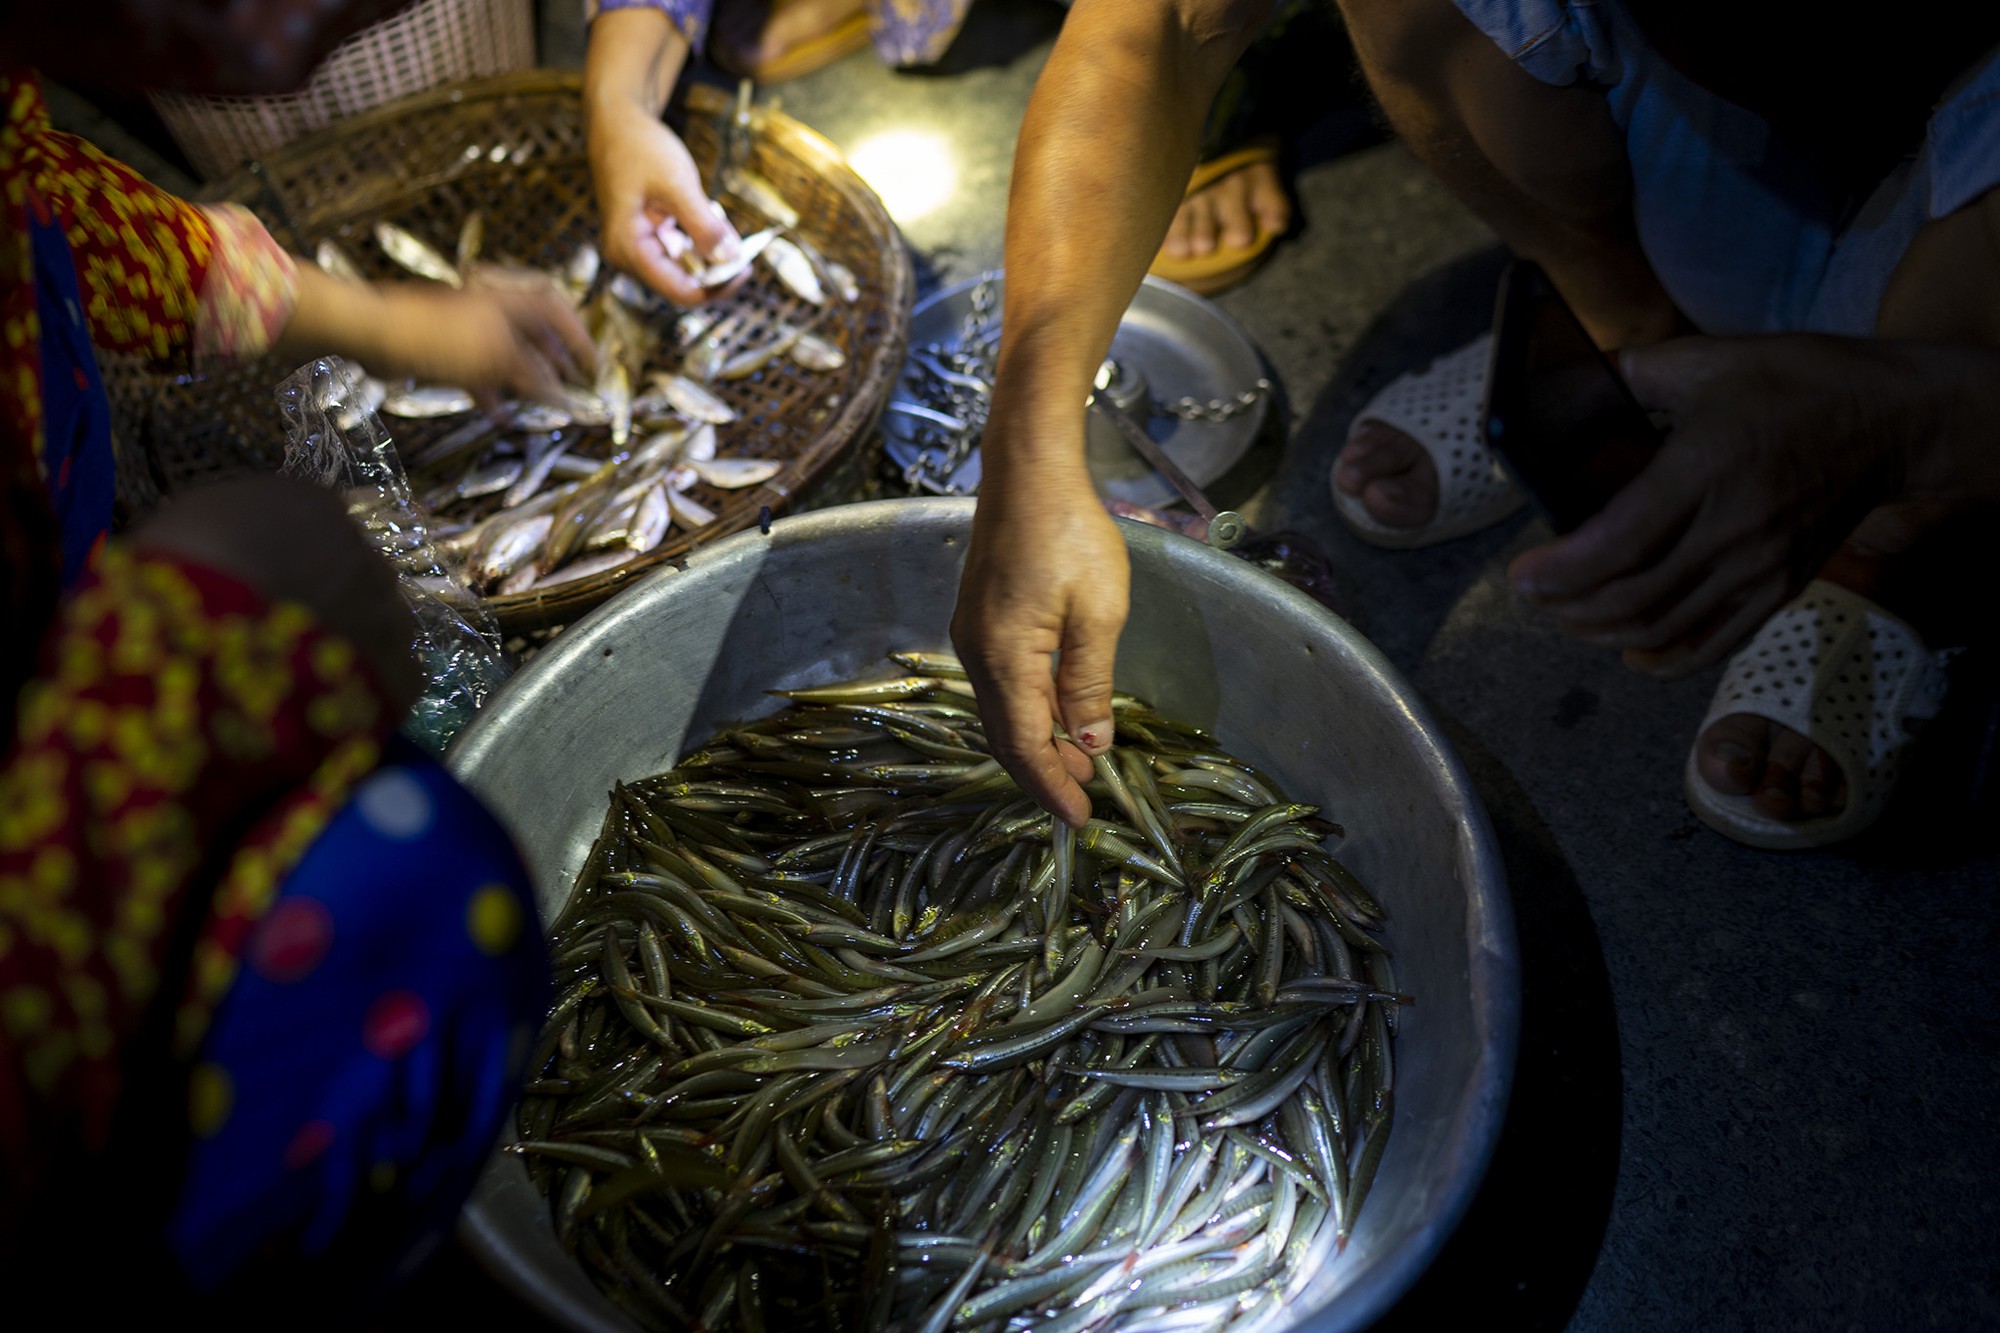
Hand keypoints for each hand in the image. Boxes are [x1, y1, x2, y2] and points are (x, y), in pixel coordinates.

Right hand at [134, 475, 421, 709]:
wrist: (201, 654)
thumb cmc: (172, 579)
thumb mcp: (187, 526)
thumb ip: (231, 529)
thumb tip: (237, 550)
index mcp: (311, 506)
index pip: (316, 521)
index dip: (291, 558)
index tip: (267, 584)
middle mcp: (364, 553)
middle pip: (355, 571)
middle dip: (329, 598)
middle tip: (286, 633)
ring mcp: (390, 616)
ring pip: (385, 622)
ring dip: (357, 641)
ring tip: (312, 673)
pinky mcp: (402, 678)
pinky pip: (399, 677)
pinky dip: (373, 688)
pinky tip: (336, 704)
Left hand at [371, 280, 596, 407]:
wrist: (376, 332)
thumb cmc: (441, 337)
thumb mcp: (498, 358)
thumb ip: (534, 377)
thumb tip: (561, 395)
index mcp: (511, 301)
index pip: (558, 311)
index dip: (579, 339)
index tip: (593, 367)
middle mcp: (494, 310)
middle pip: (535, 335)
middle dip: (555, 363)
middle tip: (571, 387)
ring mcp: (469, 330)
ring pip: (509, 356)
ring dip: (525, 381)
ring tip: (541, 404)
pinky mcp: (447, 350)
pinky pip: (480, 372)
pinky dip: (493, 391)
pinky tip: (500, 414)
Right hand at [587, 88, 741, 304]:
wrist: (617, 121)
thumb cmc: (639, 147)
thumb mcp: (677, 185)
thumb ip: (703, 225)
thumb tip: (730, 259)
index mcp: (629, 249)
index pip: (680, 292)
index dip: (717, 288)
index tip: (746, 270)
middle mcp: (628, 256)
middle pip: (682, 284)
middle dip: (716, 271)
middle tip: (746, 251)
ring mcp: (636, 247)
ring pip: (683, 268)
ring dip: (710, 255)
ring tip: (727, 229)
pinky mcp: (646, 236)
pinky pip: (679, 251)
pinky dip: (700, 241)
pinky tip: (713, 220)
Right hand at [951, 450, 1128, 826]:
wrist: (1028, 472)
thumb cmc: (1069, 533)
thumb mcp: (1098, 614)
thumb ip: (1090, 683)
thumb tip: (1090, 740)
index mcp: (1004, 659)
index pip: (1025, 745)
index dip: (1052, 787)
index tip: (1081, 818)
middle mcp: (976, 654)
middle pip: (1005, 736)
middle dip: (1044, 772)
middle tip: (1085, 799)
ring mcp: (972, 636)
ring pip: (1001, 711)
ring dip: (1038, 741)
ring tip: (1080, 759)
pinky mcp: (979, 619)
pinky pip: (1001, 683)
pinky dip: (1029, 709)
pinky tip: (1058, 711)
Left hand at [1507, 334, 1919, 676]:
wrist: (1895, 422)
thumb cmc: (1800, 384)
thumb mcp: (1710, 360)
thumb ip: (1629, 373)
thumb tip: (1562, 380)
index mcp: (1706, 468)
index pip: (1616, 544)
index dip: (1559, 572)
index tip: (1521, 574)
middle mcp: (1732, 529)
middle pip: (1630, 597)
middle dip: (1567, 606)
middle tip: (1534, 593)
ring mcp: (1760, 568)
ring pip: (1663, 628)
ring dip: (1601, 632)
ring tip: (1567, 615)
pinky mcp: (1779, 590)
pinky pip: (1713, 645)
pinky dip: (1663, 659)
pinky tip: (1629, 651)